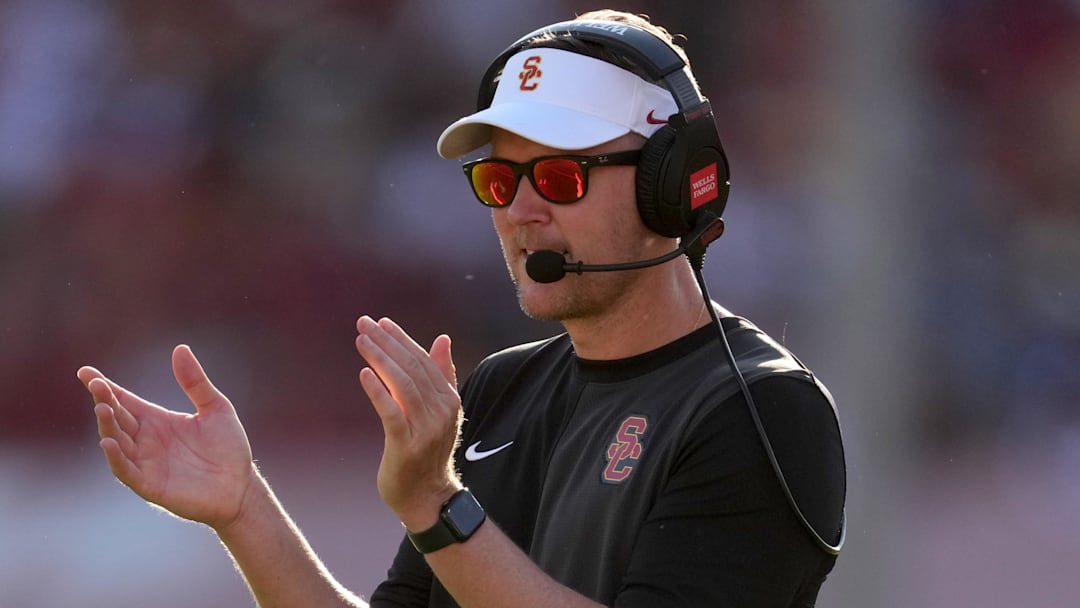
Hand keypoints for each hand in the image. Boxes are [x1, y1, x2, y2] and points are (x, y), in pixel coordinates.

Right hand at [78, 345, 255, 530]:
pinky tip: (108, 443)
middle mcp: (145, 440)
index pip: (124, 401)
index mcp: (157, 420)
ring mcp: (145, 463)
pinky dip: (116, 458)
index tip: (85, 372)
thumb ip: (195, 382)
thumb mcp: (215, 407)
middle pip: (117, 418)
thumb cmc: (228, 447)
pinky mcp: (150, 486)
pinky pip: (126, 471)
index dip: (105, 387)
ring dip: (107, 427)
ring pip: (117, 442)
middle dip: (104, 402)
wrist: (241, 486)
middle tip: (96, 386)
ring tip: (103, 408)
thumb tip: (180, 348)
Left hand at [355, 316, 461, 528]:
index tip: (380, 322)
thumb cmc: (428, 451)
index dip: (401, 339)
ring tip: (361, 342)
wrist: (427, 497)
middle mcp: (441, 411)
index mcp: (449, 400)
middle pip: (412, 368)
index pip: (423, 360)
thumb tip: (442, 338)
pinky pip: (392, 412)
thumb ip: (440, 375)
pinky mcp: (406, 446)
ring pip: (403, 385)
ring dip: (381, 359)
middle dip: (387, 342)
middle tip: (363, 324)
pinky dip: (378, 391)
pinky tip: (364, 374)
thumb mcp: (438, 412)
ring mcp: (425, 429)